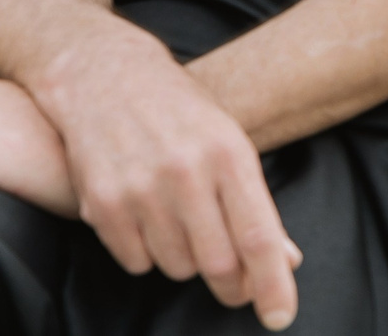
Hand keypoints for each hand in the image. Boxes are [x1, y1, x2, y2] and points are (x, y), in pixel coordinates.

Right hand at [32, 28, 301, 329]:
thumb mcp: (230, 142)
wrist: (105, 76)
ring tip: (183, 226)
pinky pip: (135, 262)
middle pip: (217, 262)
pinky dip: (147, 255)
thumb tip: (287, 260)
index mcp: (229, 153)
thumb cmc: (180, 112)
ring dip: (187, 262)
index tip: (279, 315)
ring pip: (176, 266)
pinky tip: (148, 220)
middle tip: (234, 284)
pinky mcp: (100, 204)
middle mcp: (186, 172)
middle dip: (231, 284)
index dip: (271, 283)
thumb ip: (256, 203)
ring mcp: (140, 189)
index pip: (257, 236)